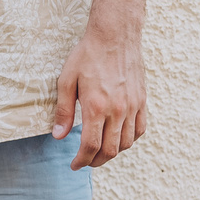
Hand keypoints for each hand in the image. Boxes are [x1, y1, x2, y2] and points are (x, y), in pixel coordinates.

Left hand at [54, 19, 146, 167]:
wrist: (115, 35)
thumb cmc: (87, 55)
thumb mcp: (66, 80)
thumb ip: (64, 111)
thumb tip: (59, 136)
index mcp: (96, 107)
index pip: (91, 146)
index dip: (82, 160)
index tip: (74, 164)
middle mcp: (117, 110)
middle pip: (110, 150)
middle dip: (96, 161)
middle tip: (85, 161)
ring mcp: (132, 106)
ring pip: (126, 143)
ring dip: (113, 153)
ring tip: (100, 152)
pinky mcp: (141, 100)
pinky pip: (140, 129)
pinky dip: (130, 140)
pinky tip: (119, 139)